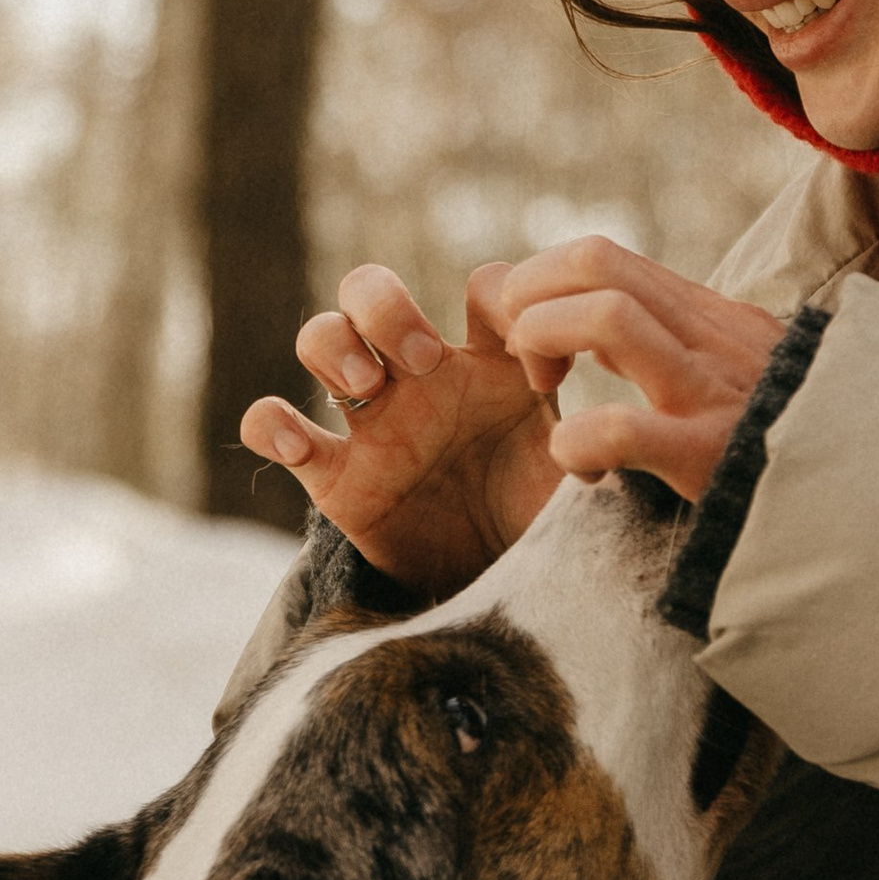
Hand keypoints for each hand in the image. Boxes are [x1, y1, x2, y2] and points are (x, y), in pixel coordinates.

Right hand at [239, 263, 564, 601]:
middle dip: (389, 308)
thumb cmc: (541, 520)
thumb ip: (593, 452)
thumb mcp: (576, 478)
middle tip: (426, 358)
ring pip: (319, 336)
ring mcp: (371, 421)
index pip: (485, 286)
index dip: (510, 306)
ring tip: (370, 388)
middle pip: (370, 289)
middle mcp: (420, 377)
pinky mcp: (332, 474)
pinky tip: (302, 444)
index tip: (542, 376)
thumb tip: (605, 450)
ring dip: (335, 345)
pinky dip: (273, 422)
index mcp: (487, 363)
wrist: (500, 592)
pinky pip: (273, 425)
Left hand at [489, 238, 783, 509]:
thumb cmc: (785, 440)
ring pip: (605, 315)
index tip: (535, 342)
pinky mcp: (709, 453)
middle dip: (530, 296)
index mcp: (706, 317)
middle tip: (526, 361)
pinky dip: (576, 442)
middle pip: (594, 259)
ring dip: (544, 342)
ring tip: (544, 394)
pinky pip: (621, 428)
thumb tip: (590, 334)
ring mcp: (709, 389)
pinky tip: (581, 467)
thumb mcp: (733, 369)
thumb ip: (666, 343)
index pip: (602, 256)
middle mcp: (708, 336)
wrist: (867, 495)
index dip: (543, 285)